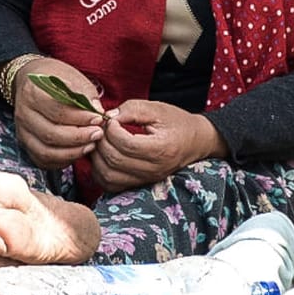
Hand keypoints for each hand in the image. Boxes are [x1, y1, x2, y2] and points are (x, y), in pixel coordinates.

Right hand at [9, 57, 104, 168]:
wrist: (33, 82)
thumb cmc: (55, 79)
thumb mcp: (72, 78)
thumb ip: (85, 95)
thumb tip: (98, 111)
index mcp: (32, 92)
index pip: (57, 111)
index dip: (81, 118)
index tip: (98, 118)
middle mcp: (23, 113)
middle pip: (51, 134)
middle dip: (79, 137)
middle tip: (98, 133)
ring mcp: (22, 131)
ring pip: (47, 151)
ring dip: (72, 152)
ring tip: (91, 144)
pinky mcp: (26, 144)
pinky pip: (43, 160)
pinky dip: (62, 160)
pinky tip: (77, 151)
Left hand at [87, 99, 224, 192]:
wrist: (196, 141)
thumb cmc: (177, 122)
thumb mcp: (157, 109)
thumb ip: (132, 109)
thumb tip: (108, 116)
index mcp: (161, 149)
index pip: (126, 144)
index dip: (111, 129)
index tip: (111, 119)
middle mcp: (154, 169)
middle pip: (114, 160)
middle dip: (101, 141)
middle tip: (101, 128)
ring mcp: (146, 179)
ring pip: (109, 176)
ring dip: (97, 157)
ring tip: (100, 141)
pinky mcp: (139, 184)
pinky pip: (111, 185)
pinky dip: (100, 171)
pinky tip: (103, 154)